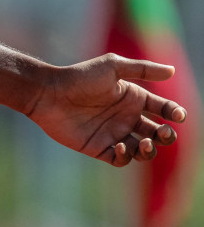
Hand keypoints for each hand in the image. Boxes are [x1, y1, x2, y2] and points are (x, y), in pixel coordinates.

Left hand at [26, 55, 186, 166]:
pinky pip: (121, 159)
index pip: (163, 109)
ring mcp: (113, 133)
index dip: (174, 113)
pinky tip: (120, 145)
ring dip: (150, 150)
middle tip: (163, 132)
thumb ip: (142, 69)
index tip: (177, 115)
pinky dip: (126, 156)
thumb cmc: (80, 77)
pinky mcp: (99, 147)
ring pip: (143, 149)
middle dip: (166, 135)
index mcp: (132, 98)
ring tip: (144, 142)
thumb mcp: (112, 67)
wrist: (49, 93)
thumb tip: (172, 70)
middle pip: (157, 133)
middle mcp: (126, 117)